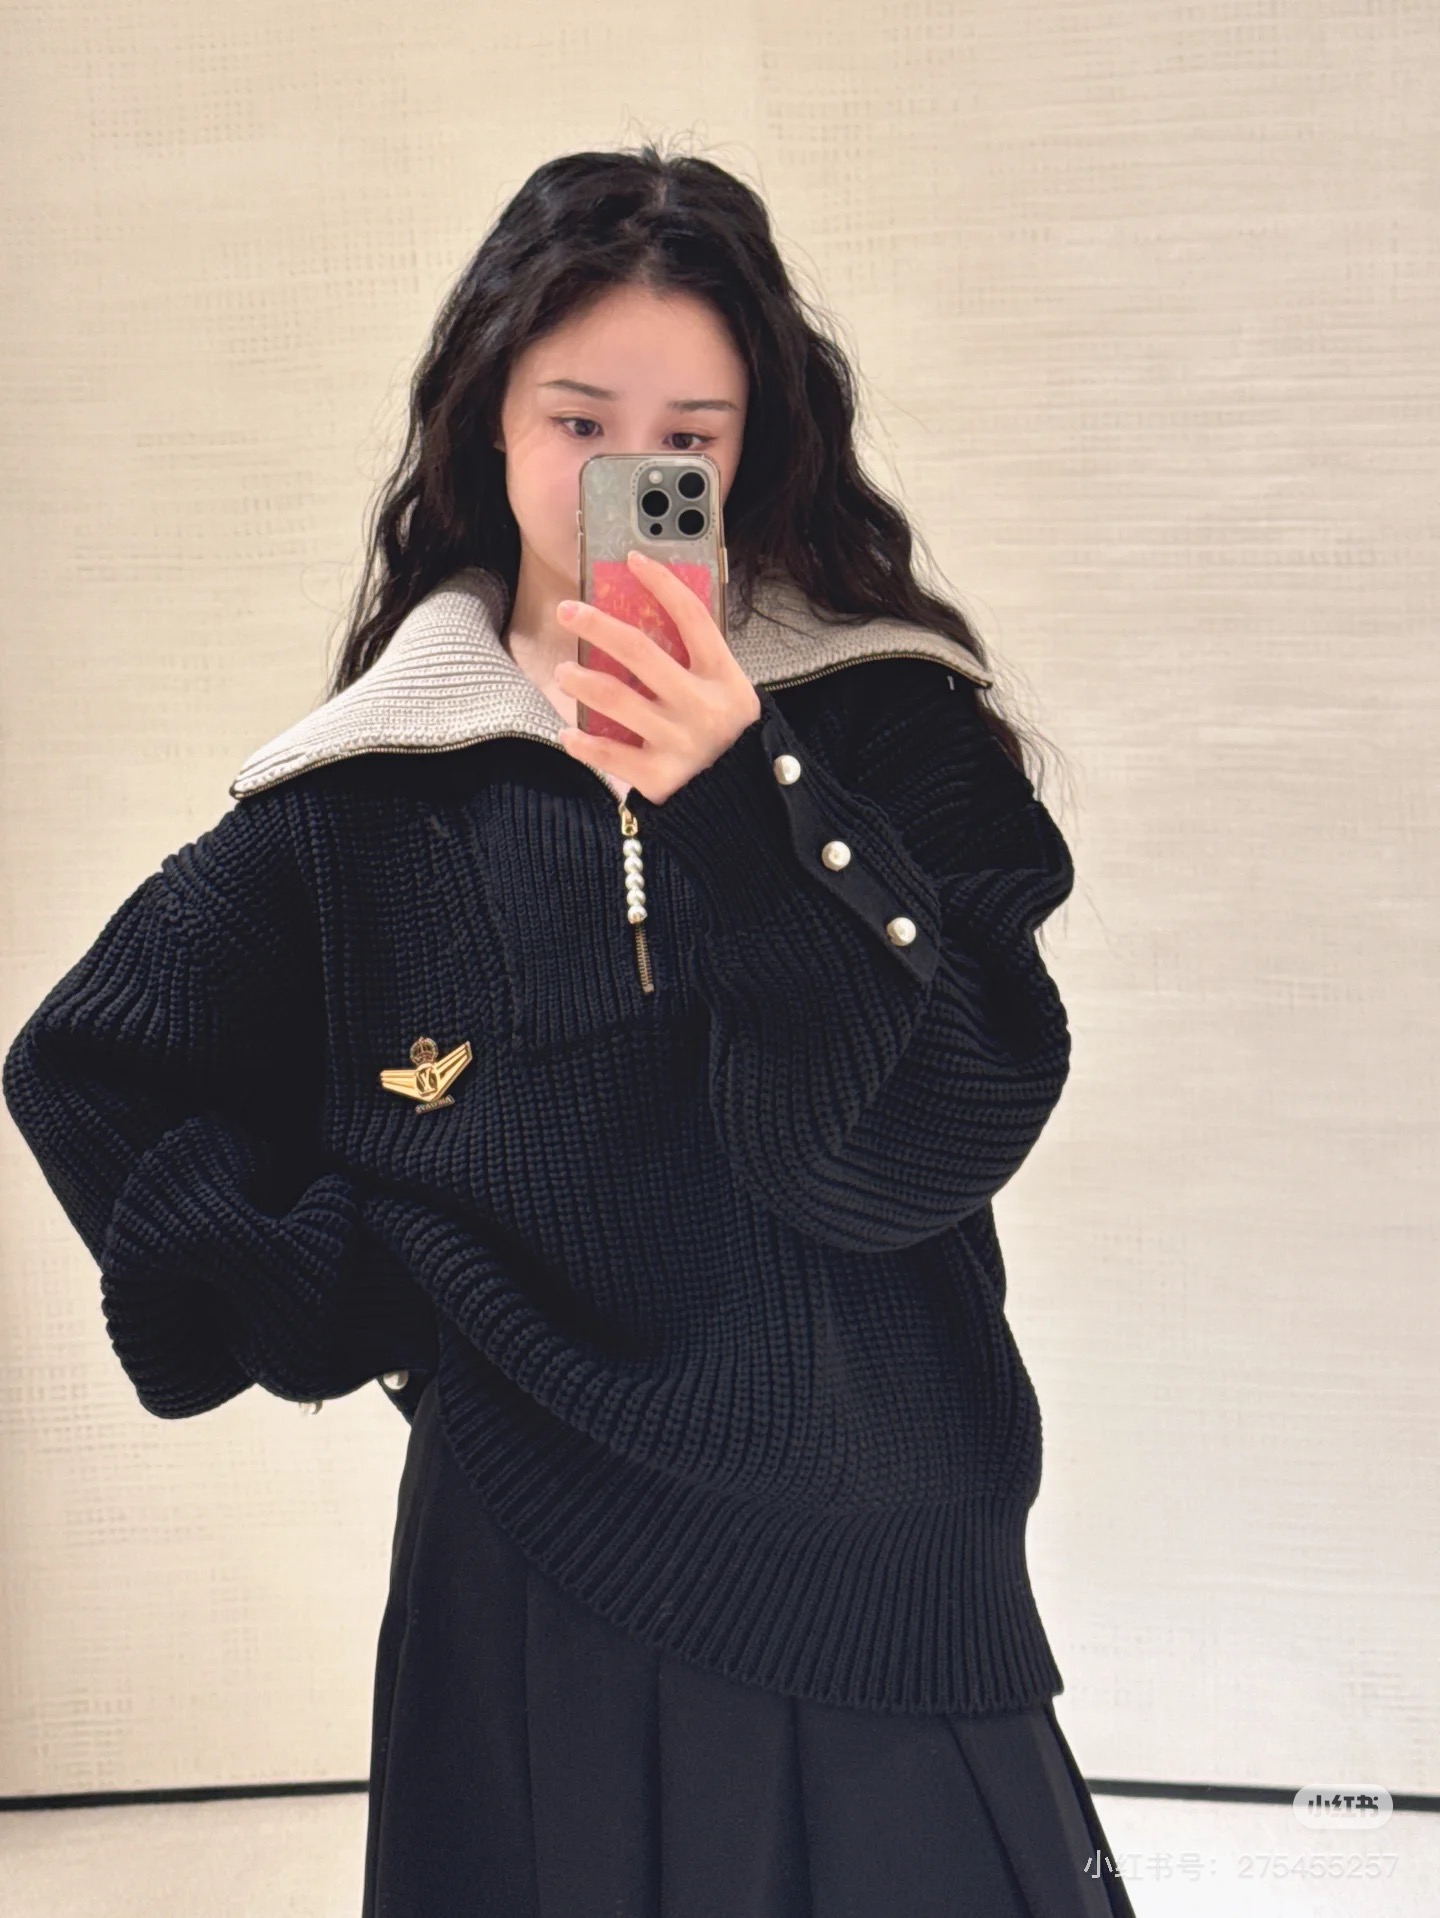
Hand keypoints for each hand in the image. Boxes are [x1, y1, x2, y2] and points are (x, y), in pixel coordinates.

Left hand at [551, 549, 761, 805]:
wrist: (743, 806)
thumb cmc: (728, 741)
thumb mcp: (728, 696)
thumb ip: (697, 664)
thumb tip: (644, 619)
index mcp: (725, 679)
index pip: (692, 616)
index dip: (661, 583)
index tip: (632, 559)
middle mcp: (704, 706)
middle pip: (641, 651)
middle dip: (598, 624)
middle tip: (569, 611)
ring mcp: (682, 742)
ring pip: (616, 698)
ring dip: (581, 680)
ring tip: (564, 671)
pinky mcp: (661, 777)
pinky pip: (610, 755)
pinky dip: (584, 743)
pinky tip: (568, 733)